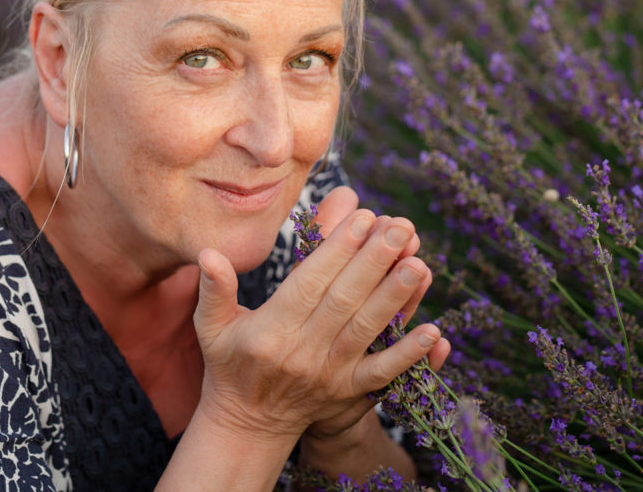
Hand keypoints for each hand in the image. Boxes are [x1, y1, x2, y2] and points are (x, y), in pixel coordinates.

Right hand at [192, 186, 447, 445]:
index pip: (310, 282)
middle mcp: (303, 351)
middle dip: (374, 261)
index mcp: (271, 329)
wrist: (247, 425)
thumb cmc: (229, 363)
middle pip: (344, 300)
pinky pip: (383, 373)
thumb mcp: (210, 326)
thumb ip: (214, 289)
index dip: (337, 249)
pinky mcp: (350, 393)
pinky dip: (408, 355)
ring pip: (367, 330)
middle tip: (400, 227)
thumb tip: (210, 253)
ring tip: (419, 262)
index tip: (363, 217)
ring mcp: (330, 373)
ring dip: (395, 297)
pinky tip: (433, 331)